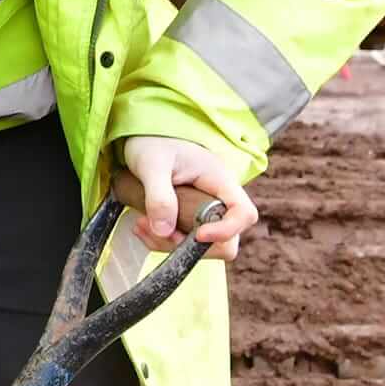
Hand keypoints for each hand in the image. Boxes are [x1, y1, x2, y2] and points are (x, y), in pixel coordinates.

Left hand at [115, 137, 257, 260]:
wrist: (143, 138)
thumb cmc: (153, 143)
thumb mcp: (151, 165)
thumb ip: (159, 195)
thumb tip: (164, 231)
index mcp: (221, 181)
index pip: (244, 214)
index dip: (227, 231)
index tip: (197, 234)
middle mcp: (219, 199)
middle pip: (227, 240)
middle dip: (192, 246)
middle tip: (158, 231)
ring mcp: (205, 211)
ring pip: (202, 247)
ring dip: (170, 245)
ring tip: (140, 224)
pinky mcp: (189, 219)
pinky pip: (183, 242)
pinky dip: (161, 241)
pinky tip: (141, 225)